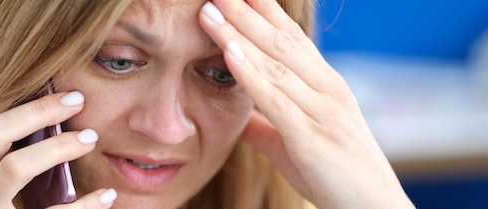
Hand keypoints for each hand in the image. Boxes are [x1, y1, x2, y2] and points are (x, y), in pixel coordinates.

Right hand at [0, 92, 116, 208]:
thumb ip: (7, 151)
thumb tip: (53, 108)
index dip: (21, 97)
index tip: (61, 87)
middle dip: (38, 111)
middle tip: (78, 101)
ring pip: (14, 168)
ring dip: (58, 148)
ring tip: (91, 138)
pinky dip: (84, 205)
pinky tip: (106, 196)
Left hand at [199, 1, 413, 207]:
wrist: (371, 206)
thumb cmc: (333, 172)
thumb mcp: (294, 141)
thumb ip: (267, 124)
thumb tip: (240, 117)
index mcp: (323, 84)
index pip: (289, 37)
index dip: (261, 11)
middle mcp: (326, 88)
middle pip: (279, 40)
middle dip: (245, 11)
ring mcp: (322, 110)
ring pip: (275, 63)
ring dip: (239, 34)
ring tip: (209, 10)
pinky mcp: (312, 137)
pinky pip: (277, 100)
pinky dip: (251, 74)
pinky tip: (230, 52)